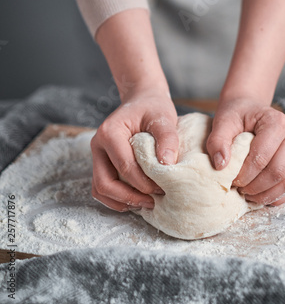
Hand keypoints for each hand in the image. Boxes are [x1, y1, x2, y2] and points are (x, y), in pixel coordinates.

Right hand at [90, 88, 178, 211]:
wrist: (143, 99)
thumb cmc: (153, 107)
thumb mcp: (164, 117)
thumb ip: (167, 138)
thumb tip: (167, 165)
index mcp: (110, 132)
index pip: (124, 166)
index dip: (143, 182)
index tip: (162, 189)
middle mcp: (98, 145)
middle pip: (104, 183)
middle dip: (129, 197)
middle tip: (152, 202)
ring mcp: (98, 155)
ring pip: (100, 189)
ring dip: (121, 201)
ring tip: (145, 203)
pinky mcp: (103, 162)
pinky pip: (103, 187)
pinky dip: (116, 198)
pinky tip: (136, 198)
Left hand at [206, 97, 284, 205]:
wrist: (248, 108)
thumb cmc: (237, 114)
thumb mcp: (223, 121)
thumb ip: (218, 140)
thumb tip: (220, 165)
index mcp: (276, 122)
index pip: (262, 156)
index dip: (245, 173)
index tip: (230, 178)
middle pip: (278, 172)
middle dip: (255, 186)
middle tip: (237, 187)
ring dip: (265, 194)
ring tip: (245, 193)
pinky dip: (274, 196)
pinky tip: (256, 194)